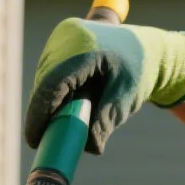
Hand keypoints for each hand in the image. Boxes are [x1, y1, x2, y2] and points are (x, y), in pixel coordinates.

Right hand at [24, 18, 184, 153]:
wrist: (150, 49)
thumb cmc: (140, 72)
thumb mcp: (124, 99)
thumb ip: (105, 123)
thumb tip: (89, 149)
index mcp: (84, 45)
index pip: (52, 83)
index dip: (39, 114)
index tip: (34, 141)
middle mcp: (67, 36)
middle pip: (44, 83)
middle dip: (44, 114)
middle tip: (46, 143)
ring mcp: (61, 38)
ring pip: (45, 80)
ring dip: (49, 105)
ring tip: (62, 126)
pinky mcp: (60, 44)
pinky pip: (50, 74)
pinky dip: (55, 94)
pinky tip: (66, 108)